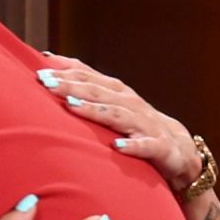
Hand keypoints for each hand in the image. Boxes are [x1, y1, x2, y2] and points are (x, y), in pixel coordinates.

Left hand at [38, 56, 205, 192]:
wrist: (180, 153)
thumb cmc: (138, 127)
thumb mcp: (113, 107)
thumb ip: (87, 90)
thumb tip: (50, 67)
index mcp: (118, 93)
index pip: (90, 75)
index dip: (66, 70)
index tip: (39, 67)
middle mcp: (131, 104)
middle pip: (99, 91)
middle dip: (72, 86)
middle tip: (46, 83)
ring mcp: (146, 125)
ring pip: (117, 115)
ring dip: (95, 110)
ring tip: (72, 106)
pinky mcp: (160, 148)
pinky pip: (146, 147)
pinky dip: (132, 146)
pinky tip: (117, 147)